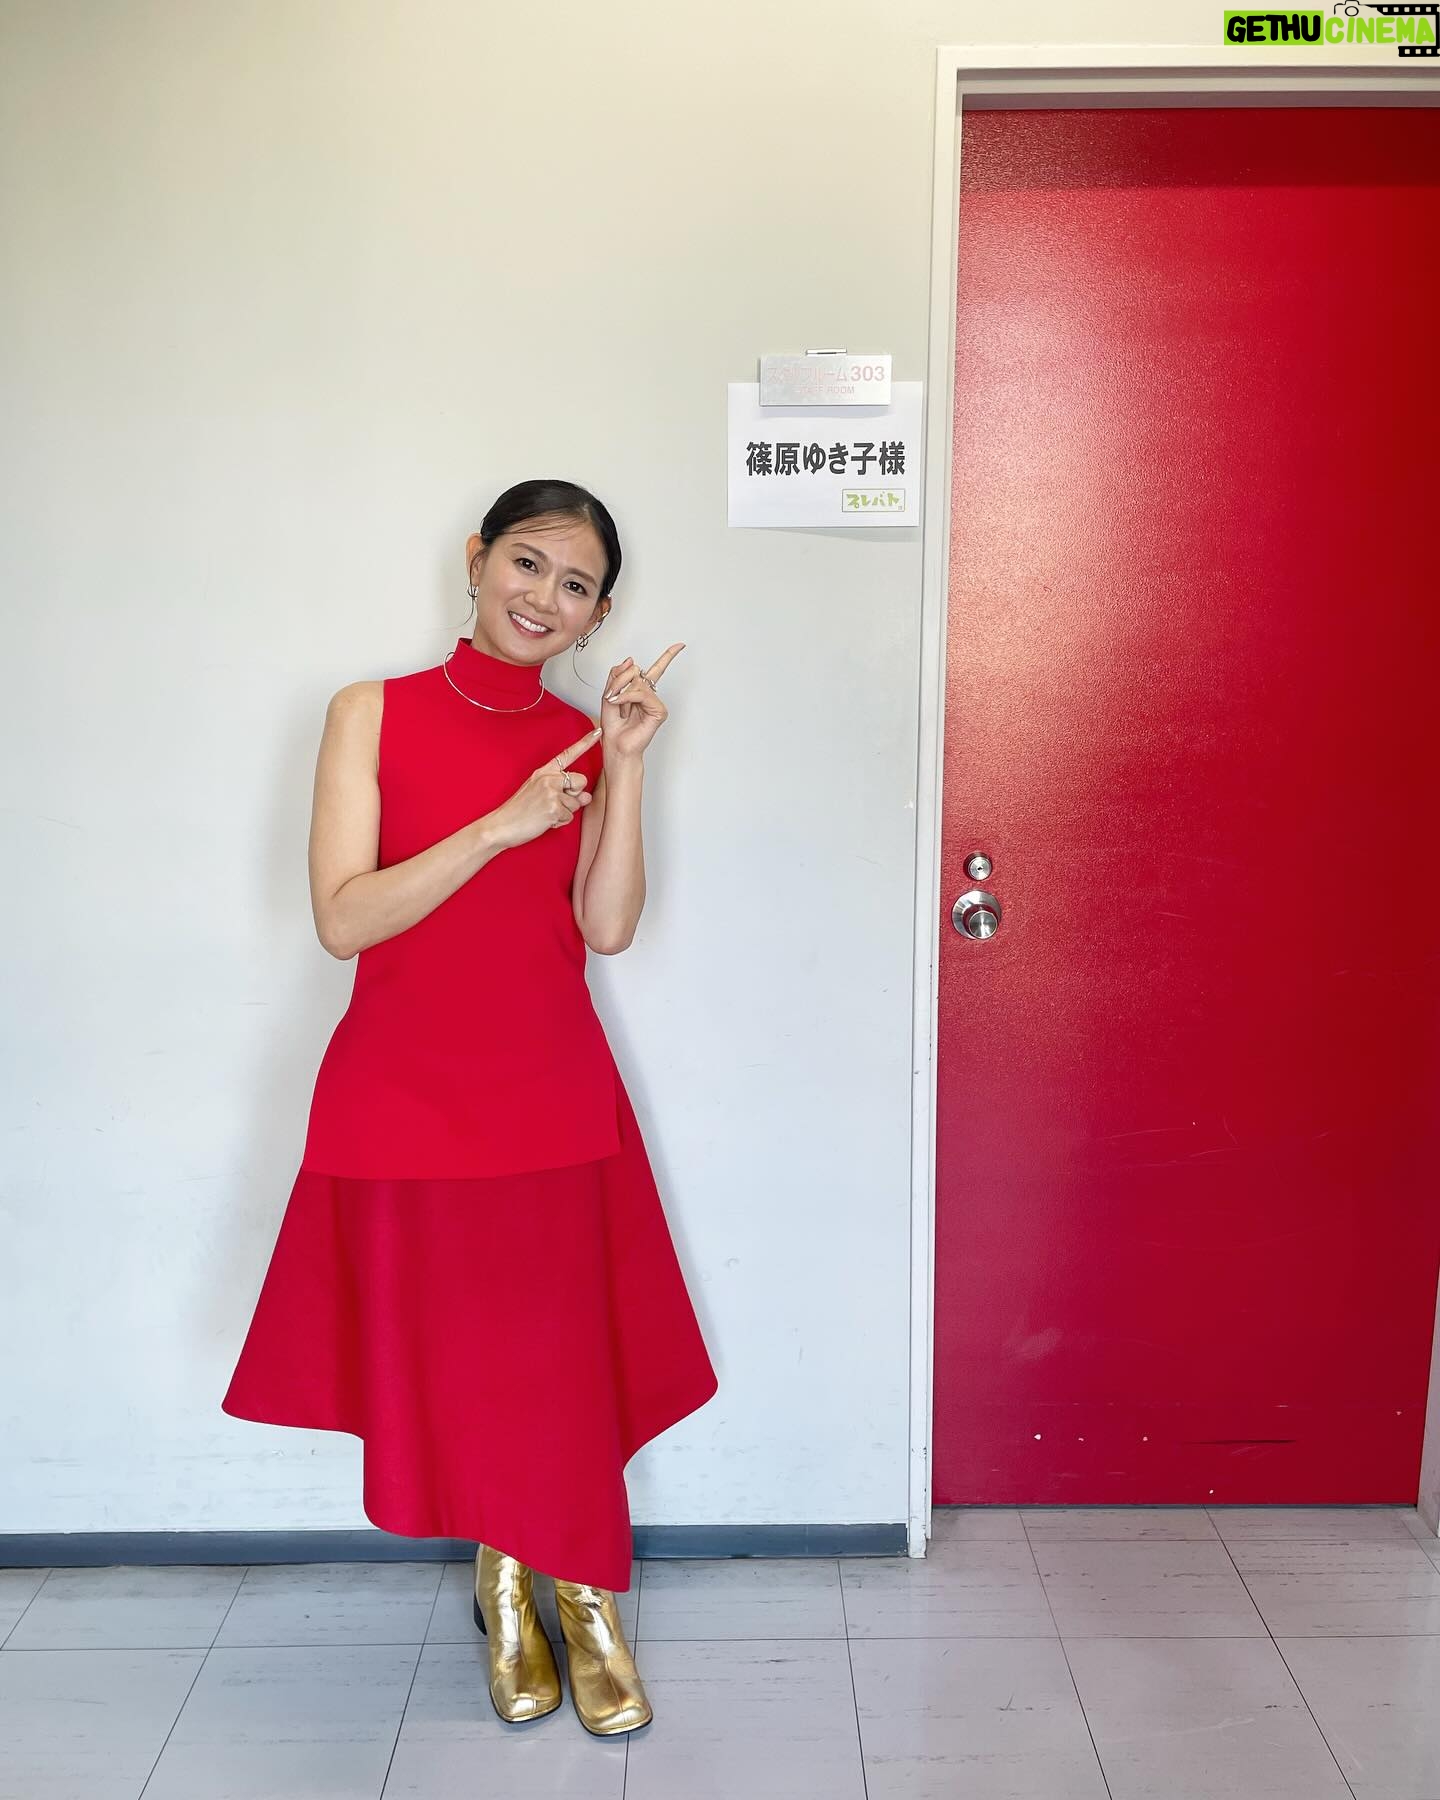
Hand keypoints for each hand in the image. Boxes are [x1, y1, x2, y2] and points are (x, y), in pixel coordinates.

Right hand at [488, 724, 600, 846]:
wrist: (502, 825)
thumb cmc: (520, 811)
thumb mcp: (541, 795)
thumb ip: (564, 792)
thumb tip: (586, 797)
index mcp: (544, 771)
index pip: (568, 754)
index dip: (585, 742)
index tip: (599, 731)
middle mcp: (549, 778)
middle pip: (581, 780)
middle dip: (574, 794)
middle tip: (554, 803)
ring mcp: (551, 792)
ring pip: (576, 803)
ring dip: (565, 812)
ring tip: (545, 813)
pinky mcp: (554, 807)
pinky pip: (569, 817)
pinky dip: (559, 822)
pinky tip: (544, 821)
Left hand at [600, 643, 684, 757]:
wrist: (616, 745)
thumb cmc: (614, 726)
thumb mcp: (609, 694)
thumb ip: (617, 675)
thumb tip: (631, 660)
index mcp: (641, 690)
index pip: (656, 669)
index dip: (668, 656)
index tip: (680, 645)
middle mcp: (650, 695)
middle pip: (636, 671)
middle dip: (618, 681)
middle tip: (613, 697)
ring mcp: (655, 702)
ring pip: (637, 681)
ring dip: (621, 692)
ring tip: (618, 706)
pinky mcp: (659, 711)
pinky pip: (641, 693)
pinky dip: (627, 698)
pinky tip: (623, 708)